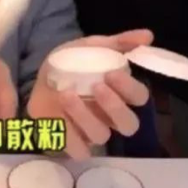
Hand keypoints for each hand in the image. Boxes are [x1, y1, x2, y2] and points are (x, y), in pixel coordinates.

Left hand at [27, 29, 152, 159]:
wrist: (39, 78)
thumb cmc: (72, 63)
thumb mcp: (92, 46)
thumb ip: (119, 42)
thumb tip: (148, 35)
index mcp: (122, 93)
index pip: (140, 97)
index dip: (129, 88)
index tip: (112, 73)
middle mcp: (112, 116)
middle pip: (129, 125)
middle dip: (115, 106)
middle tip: (97, 86)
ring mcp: (93, 132)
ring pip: (102, 136)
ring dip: (85, 115)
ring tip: (66, 94)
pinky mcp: (72, 144)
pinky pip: (79, 151)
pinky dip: (69, 135)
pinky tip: (58, 115)